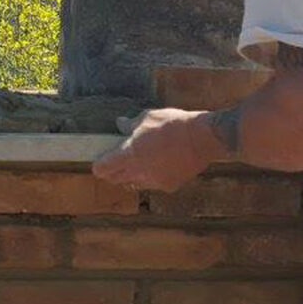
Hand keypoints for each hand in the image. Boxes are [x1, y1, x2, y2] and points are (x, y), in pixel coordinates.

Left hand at [92, 108, 224, 192]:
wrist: (203, 138)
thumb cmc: (173, 124)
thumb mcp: (148, 117)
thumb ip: (131, 125)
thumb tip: (120, 124)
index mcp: (129, 154)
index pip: (102, 168)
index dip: (99, 164)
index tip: (101, 159)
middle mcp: (138, 172)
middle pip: (115, 179)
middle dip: (113, 171)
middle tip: (116, 161)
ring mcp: (153, 182)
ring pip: (134, 183)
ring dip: (132, 175)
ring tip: (140, 162)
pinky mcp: (168, 186)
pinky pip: (153, 184)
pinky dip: (152, 177)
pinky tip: (160, 165)